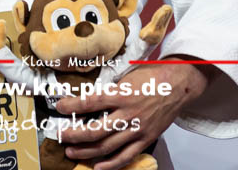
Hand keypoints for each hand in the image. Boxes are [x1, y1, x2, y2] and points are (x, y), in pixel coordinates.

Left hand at [55, 63, 208, 169]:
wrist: (179, 84)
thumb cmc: (153, 76)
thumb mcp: (127, 76)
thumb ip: (110, 89)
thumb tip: (89, 96)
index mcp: (121, 94)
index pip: (90, 102)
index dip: (71, 105)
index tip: (59, 107)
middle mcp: (128, 113)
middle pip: (95, 130)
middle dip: (74, 135)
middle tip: (62, 136)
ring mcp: (137, 129)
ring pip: (107, 146)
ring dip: (86, 151)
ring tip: (72, 152)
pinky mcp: (146, 138)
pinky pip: (126, 156)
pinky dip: (111, 164)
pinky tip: (98, 166)